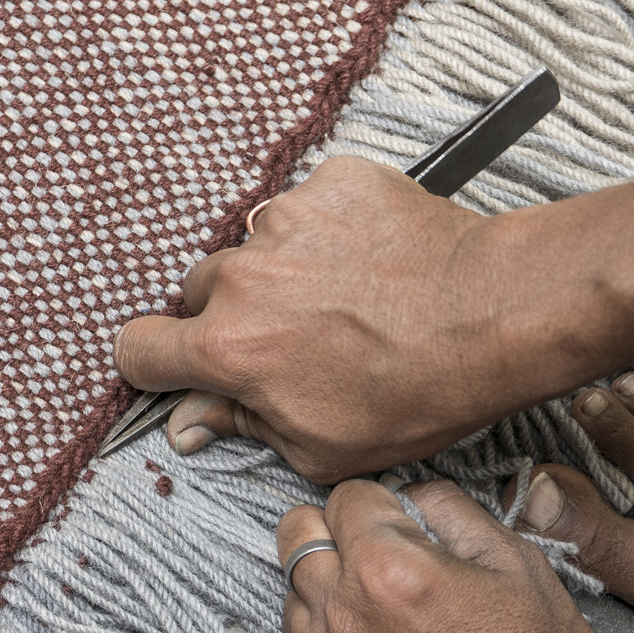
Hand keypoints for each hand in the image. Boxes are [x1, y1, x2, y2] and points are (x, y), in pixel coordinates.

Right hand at [114, 157, 555, 481]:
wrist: (495, 315)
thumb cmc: (416, 392)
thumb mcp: (321, 446)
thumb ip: (243, 427)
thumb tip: (191, 421)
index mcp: (228, 349)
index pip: (138, 348)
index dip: (152, 362)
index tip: (175, 365)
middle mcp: (242, 277)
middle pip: (198, 294)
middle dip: (230, 317)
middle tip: (289, 339)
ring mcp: (287, 220)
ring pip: (254, 248)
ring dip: (281, 272)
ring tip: (342, 299)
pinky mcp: (332, 184)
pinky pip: (307, 209)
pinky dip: (328, 233)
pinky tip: (370, 263)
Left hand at [275, 477, 633, 632]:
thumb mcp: (517, 561)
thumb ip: (448, 510)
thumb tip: (407, 496)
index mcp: (386, 568)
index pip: (343, 496)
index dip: (378, 502)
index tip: (399, 520)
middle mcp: (342, 620)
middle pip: (295, 540)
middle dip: (333, 536)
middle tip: (377, 558)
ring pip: (293, 606)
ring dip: (328, 600)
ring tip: (387, 624)